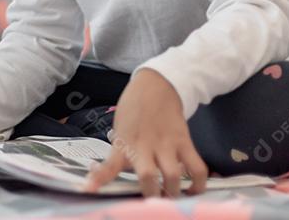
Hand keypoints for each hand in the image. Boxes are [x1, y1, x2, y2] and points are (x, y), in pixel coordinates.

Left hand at [83, 68, 208, 197]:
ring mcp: (166, 143)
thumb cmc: (134, 109)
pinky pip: (197, 167)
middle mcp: (144, 145)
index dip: (100, 178)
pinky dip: (199, 182)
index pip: (110, 164)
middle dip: (151, 195)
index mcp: (123, 142)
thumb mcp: (121, 128)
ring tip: (171, 196)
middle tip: (152, 202)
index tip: (90, 189)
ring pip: (173, 175)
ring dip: (173, 192)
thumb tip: (116, 174)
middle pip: (148, 177)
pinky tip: (194, 189)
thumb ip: (122, 151)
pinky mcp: (184, 141)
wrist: (156, 86)